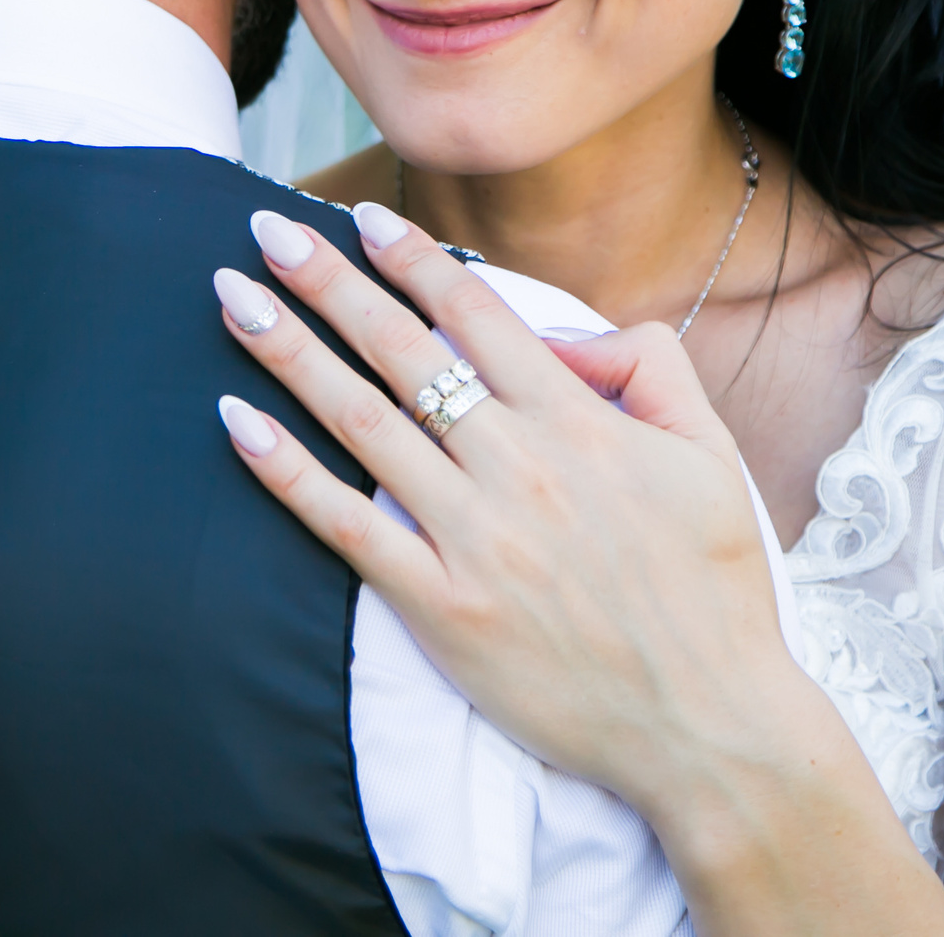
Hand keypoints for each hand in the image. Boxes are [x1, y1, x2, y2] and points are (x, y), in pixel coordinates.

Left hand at [214, 204, 943, 936]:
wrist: (710, 726)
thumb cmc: (712, 590)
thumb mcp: (710, 454)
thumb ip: (651, 367)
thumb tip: (567, 337)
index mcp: (578, 423)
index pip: (476, 315)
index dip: (413, 259)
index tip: (361, 218)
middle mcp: (517, 466)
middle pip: (401, 351)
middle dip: (326, 281)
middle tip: (265, 229)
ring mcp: (473, 536)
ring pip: (360, 420)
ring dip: (288, 350)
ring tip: (230, 296)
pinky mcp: (440, 606)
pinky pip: (346, 525)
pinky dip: (285, 470)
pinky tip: (236, 422)